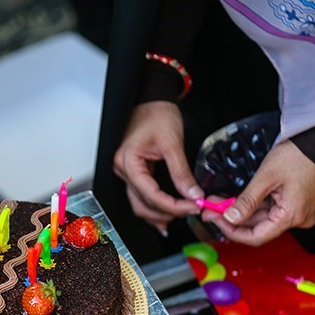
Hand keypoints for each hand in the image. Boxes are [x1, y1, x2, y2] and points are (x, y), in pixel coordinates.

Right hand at [112, 101, 202, 233]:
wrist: (150, 98)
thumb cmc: (156, 113)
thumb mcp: (172, 143)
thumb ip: (181, 173)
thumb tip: (193, 195)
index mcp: (128, 162)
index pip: (150, 194)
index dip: (173, 205)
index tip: (194, 206)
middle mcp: (121, 169)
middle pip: (142, 203)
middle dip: (167, 212)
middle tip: (191, 211)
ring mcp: (125, 172)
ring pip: (139, 203)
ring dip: (158, 214)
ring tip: (179, 216)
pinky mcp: (132, 171)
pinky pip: (140, 195)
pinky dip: (153, 206)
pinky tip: (165, 215)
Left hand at [201, 140, 314, 245]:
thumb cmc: (299, 155)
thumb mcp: (266, 177)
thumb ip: (247, 200)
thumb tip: (230, 218)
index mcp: (292, 215)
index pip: (256, 237)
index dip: (232, 231)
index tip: (215, 219)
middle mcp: (297, 218)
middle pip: (258, 228)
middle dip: (232, 219)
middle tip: (210, 210)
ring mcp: (297, 212)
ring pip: (262, 219)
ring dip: (239, 212)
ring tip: (218, 202)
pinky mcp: (294, 204)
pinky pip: (270, 211)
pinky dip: (251, 207)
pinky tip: (235, 200)